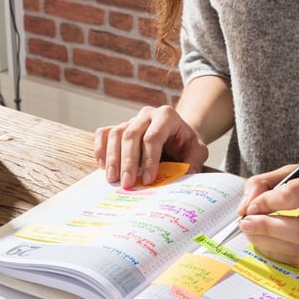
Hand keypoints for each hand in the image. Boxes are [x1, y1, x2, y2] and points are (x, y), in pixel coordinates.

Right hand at [93, 106, 209, 188]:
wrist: (177, 134)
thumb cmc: (185, 143)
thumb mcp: (197, 150)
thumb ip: (193, 162)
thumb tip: (185, 176)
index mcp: (166, 116)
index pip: (153, 137)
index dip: (149, 159)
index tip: (148, 179)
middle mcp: (146, 114)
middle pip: (131, 135)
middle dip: (127, 162)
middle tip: (127, 183)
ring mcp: (131, 120)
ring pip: (115, 134)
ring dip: (112, 158)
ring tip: (113, 179)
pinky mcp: (119, 127)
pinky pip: (103, 133)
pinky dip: (100, 149)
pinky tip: (103, 166)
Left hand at [236, 162, 298, 263]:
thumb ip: (267, 183)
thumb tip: (244, 207)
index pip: (297, 194)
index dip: (268, 202)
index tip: (251, 206)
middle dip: (266, 228)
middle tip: (245, 224)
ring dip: (268, 243)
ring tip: (252, 232)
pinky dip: (278, 252)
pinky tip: (266, 241)